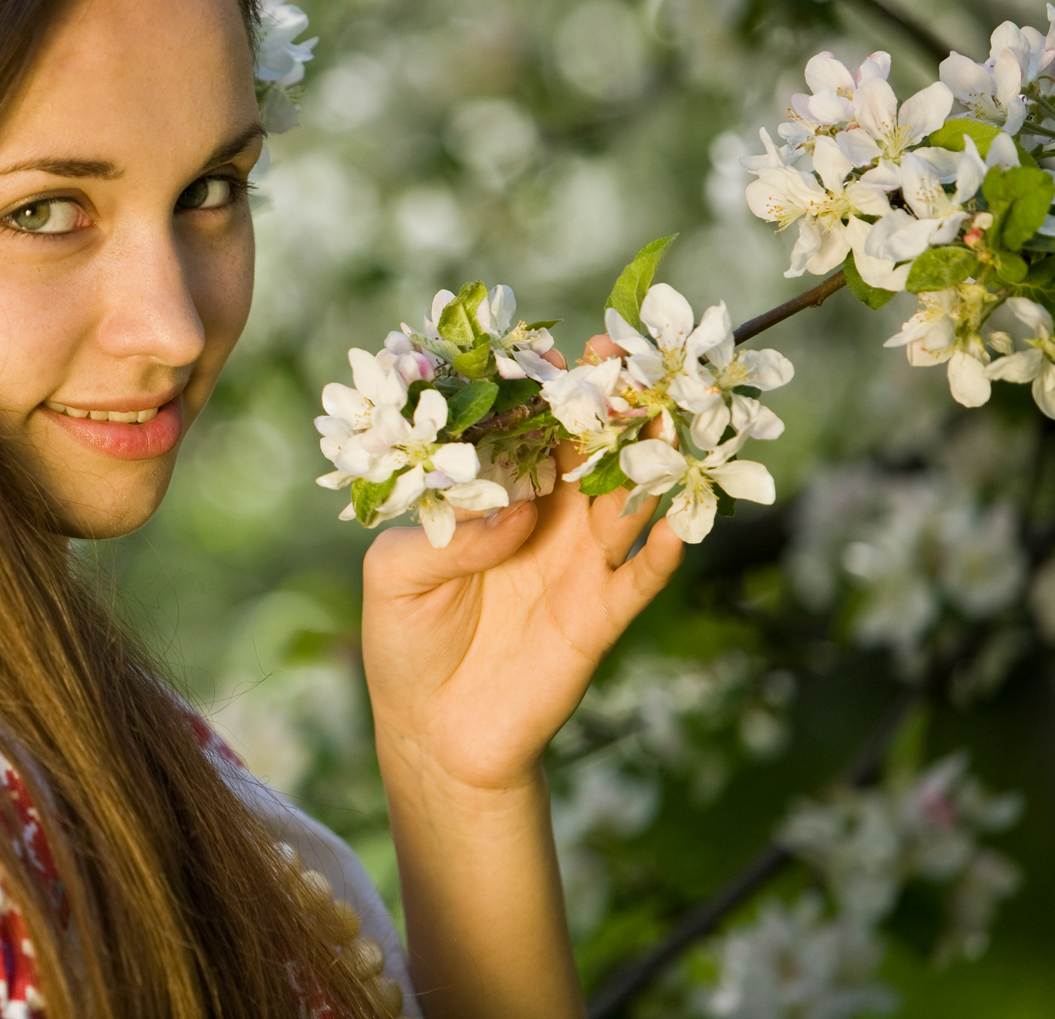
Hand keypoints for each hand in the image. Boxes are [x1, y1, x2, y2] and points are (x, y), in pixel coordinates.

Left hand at [361, 337, 683, 794]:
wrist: (434, 732)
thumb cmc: (405, 639)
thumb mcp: (396, 575)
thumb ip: (451, 535)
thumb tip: (518, 512)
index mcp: (493, 497)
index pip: (528, 432)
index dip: (550, 391)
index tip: (573, 346)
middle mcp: (545, 520)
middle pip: (589, 452)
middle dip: (611, 406)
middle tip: (632, 361)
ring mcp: (578, 565)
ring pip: (626, 500)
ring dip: (650, 460)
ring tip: (670, 416)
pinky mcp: (600, 616)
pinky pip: (642, 576)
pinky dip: (667, 546)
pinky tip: (682, 516)